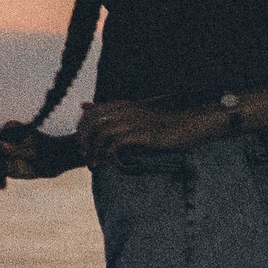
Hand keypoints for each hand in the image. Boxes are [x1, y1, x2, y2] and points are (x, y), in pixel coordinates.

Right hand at [0, 121, 61, 183]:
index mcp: (10, 129)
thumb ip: (16, 148)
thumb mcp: (33, 150)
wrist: (59, 158)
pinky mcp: (7, 163)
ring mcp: (5, 151)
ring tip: (0, 182)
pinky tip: (3, 186)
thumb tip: (0, 144)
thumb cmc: (48, 151)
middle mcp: (4, 139)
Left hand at [75, 100, 214, 161]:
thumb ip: (107, 110)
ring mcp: (133, 121)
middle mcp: (125, 110)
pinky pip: (117, 143)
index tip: (83, 146)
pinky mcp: (142, 133)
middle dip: (85, 142)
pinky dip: (109, 154)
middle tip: (86, 157)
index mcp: (120, 104)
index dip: (82, 131)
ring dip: (95, 151)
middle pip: (93, 124)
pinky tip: (109, 162)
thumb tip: (83, 106)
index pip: (90, 114)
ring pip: (102, 134)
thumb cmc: (158, 123)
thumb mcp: (130, 113)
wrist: (185, 126)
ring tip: (94, 163)